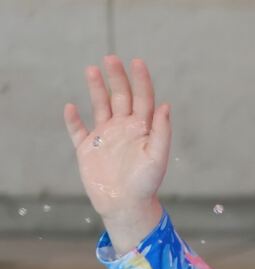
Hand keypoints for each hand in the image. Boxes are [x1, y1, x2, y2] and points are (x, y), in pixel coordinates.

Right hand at [64, 55, 170, 250]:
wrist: (126, 205)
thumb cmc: (146, 184)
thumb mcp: (157, 157)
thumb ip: (161, 131)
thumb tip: (165, 106)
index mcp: (142, 130)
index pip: (143, 99)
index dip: (141, 80)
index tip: (137, 62)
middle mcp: (123, 129)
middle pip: (120, 97)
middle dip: (117, 77)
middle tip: (111, 58)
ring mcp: (105, 137)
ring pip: (99, 106)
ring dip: (96, 88)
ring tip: (92, 69)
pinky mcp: (87, 149)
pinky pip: (77, 130)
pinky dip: (73, 119)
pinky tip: (71, 107)